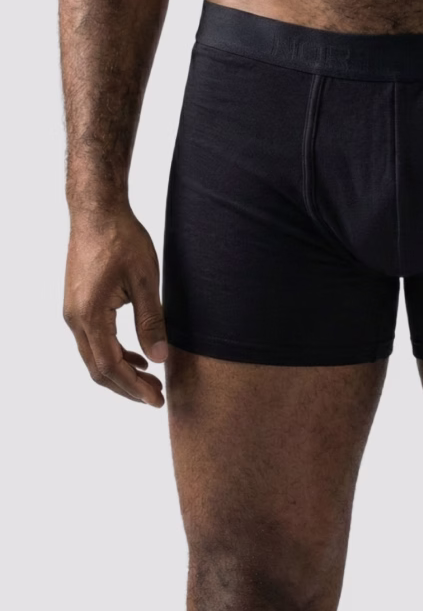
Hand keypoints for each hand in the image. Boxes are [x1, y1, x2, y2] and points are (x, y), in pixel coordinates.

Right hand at [63, 205, 167, 405]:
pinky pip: (93, 340)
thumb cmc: (122, 239)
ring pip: (93, 356)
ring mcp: (73, 311)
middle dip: (127, 387)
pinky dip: (113, 352)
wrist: (97, 211)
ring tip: (150, 380)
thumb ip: (151, 321)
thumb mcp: (146, 280)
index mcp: (90, 315)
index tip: (156, 399)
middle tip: (156, 398)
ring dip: (120, 371)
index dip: (133, 388)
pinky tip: (137, 355)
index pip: (110, 366)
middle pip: (98, 369)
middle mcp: (75, 318)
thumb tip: (160, 359)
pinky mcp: (78, 303)